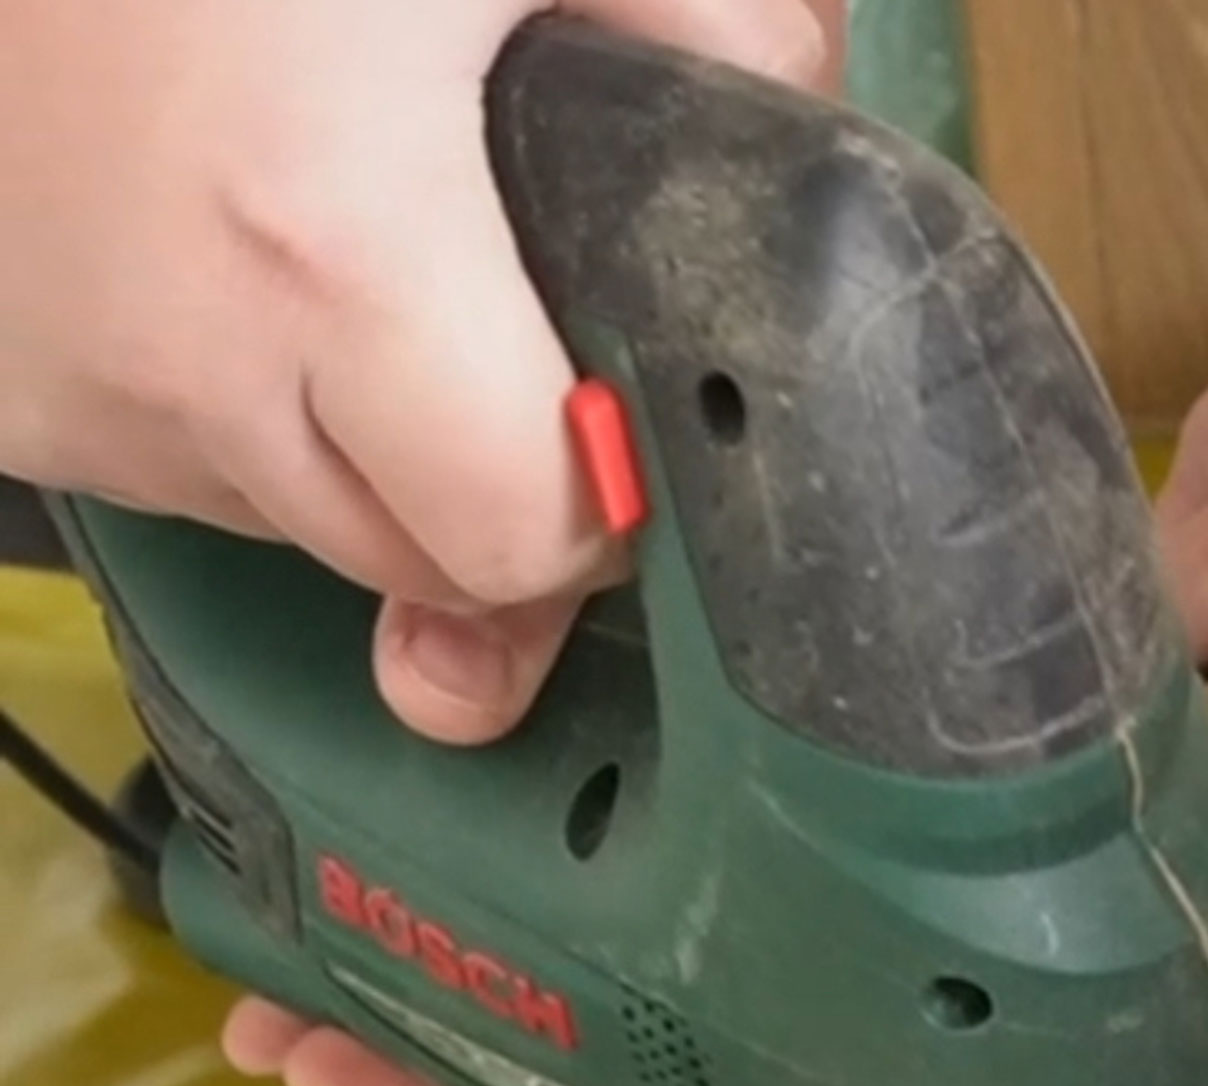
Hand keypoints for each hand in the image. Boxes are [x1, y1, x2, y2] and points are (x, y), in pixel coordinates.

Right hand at [0, 0, 839, 1085]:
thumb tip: (792, 158)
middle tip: (496, 342)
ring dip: (367, 456)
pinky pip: (193, 483)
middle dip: (496, 495)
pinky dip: (244, 420)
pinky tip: (234, 280)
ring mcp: (77, 398)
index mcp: (336, 246)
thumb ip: (709, 30)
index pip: (520, 545)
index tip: (613, 429)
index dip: (602, 512)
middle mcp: (192, 361)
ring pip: (312, 535)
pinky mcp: (10, 404)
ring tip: (341, 268)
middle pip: (427, 572)